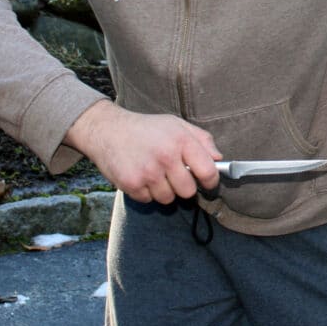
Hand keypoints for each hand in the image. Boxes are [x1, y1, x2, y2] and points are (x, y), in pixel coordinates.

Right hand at [65, 101, 220, 203]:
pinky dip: (147, 192)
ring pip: (168, 199)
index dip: (211, 181)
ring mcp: (147, 172)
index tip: (208, 183)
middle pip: (188, 191)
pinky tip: (142, 176)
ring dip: (165, 191)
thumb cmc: (147, 128)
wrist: (108, 130)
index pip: (208, 172)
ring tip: (156, 173)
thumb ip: (202, 140)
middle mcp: (166, 157)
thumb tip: (218, 159)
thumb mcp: (177, 124)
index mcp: (181, 141)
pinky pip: (149, 200)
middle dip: (185, 187)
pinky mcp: (131, 184)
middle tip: (176, 176)